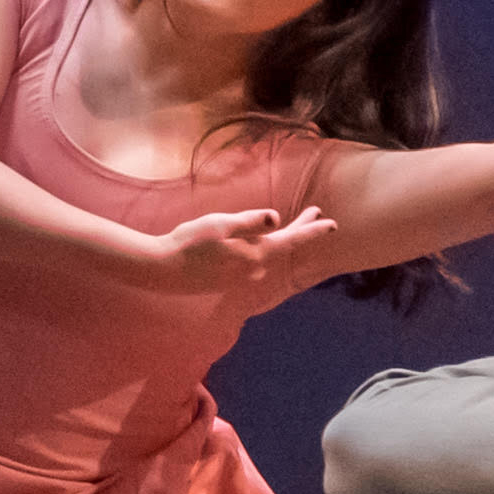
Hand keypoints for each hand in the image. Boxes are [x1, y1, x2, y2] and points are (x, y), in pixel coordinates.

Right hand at [138, 203, 344, 296]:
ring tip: (285, 223)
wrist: (159, 270)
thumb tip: (277, 217)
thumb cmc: (188, 243)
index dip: (314, 230)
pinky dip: (259, 247)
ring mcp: (242, 277)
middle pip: (284, 245)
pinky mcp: (229, 280)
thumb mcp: (220, 225)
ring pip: (267, 252)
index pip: (293, 240)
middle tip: (316, 213)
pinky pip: (252, 259)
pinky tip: (255, 241)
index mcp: (256, 254)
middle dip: (300, 229)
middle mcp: (255, 269)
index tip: (334, 224)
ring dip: (278, 236)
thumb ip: (250, 222)